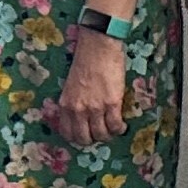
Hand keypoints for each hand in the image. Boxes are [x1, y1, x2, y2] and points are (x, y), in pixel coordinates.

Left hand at [48, 31, 130, 145]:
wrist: (98, 47)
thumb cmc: (85, 62)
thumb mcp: (71, 86)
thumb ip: (73, 103)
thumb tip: (81, 117)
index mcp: (66, 104)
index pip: (67, 133)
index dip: (77, 138)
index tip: (85, 135)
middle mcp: (79, 109)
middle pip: (84, 138)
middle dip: (93, 140)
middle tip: (100, 134)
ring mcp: (95, 108)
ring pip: (101, 135)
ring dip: (108, 135)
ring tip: (112, 129)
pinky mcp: (112, 103)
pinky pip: (116, 126)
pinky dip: (119, 129)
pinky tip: (121, 125)